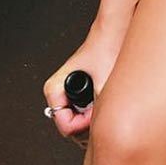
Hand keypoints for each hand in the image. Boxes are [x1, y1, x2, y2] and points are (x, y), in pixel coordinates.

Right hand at [41, 16, 127, 146]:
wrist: (111, 33)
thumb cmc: (105, 50)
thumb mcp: (104, 84)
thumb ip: (100, 111)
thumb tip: (105, 132)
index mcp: (54, 90)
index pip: (66, 127)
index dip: (85, 125)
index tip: (98, 112)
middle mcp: (57, 93)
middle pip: (70, 129)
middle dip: (88, 126)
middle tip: (103, 111)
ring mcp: (67, 94)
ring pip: (76, 124)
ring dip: (91, 122)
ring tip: (105, 107)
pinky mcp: (77, 93)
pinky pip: (82, 115)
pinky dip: (94, 116)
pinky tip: (105, 107)